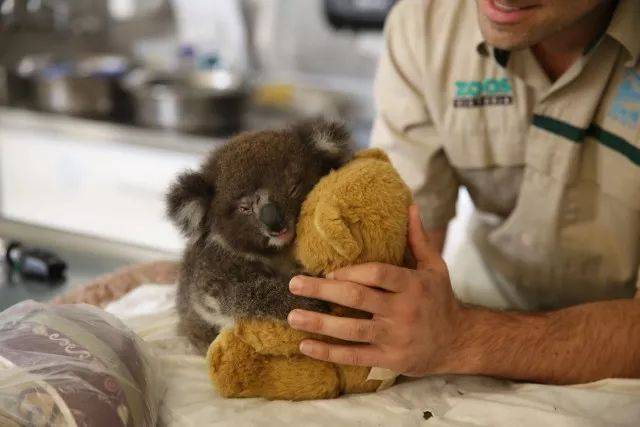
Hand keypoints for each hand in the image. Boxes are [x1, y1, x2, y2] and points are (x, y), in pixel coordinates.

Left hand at [287, 204, 466, 375]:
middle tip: (294, 284)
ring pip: (352, 330)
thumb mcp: (435, 267)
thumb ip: (418, 239)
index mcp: (413, 285)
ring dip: (319, 323)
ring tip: (293, 317)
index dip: (351, 272)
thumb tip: (409, 206)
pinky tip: (305, 345)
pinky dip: (328, 353)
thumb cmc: (441, 300)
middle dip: (322, 291)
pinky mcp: (390, 360)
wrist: (459, 342)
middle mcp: (403, 311)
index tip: (329, 272)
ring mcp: (396, 338)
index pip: (378, 274)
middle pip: (358, 299)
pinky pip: (354, 357)